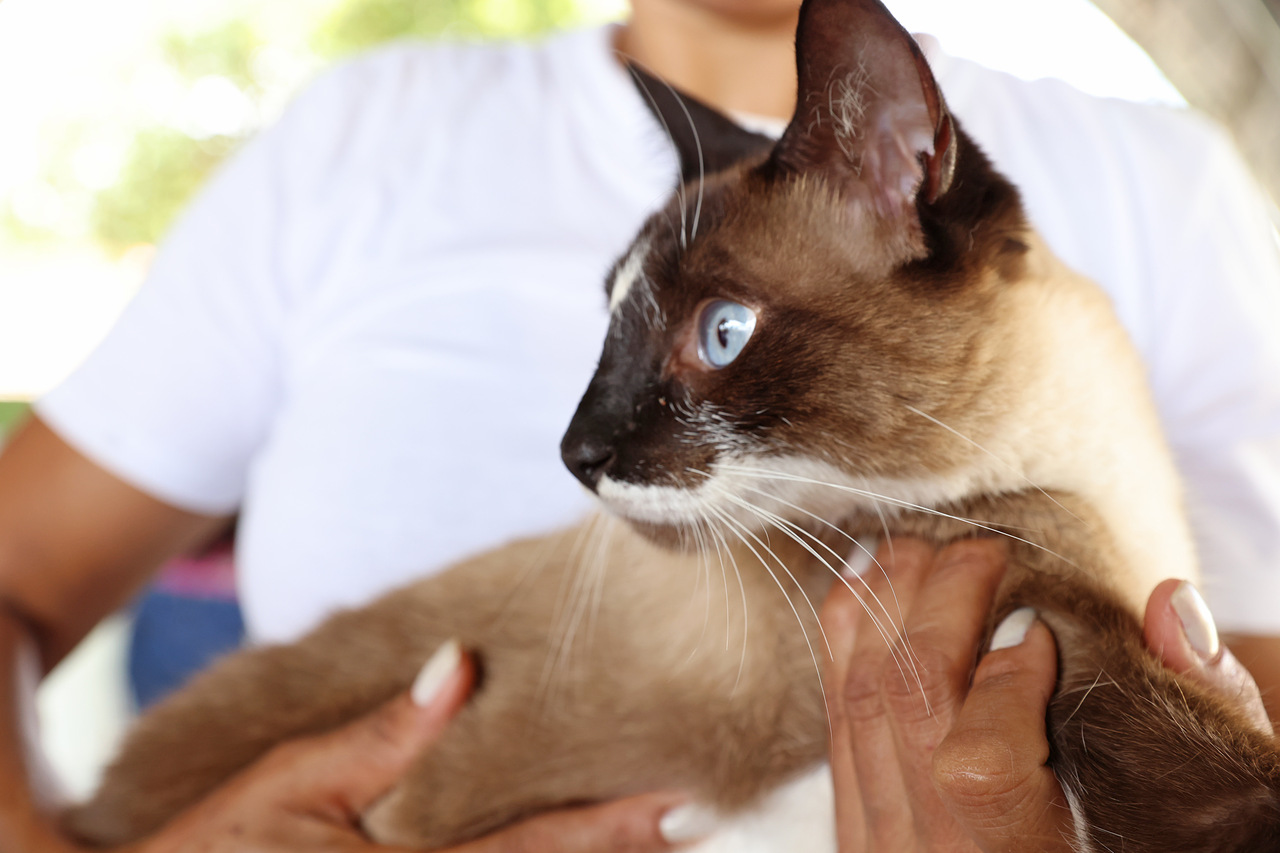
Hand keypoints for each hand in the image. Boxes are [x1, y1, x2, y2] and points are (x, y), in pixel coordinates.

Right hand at [16, 641, 694, 852]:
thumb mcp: (287, 785)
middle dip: (627, 849)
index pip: (535, 847)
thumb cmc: (217, 847)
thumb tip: (459, 667)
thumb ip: (384, 737)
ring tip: (664, 826)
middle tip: (695, 811)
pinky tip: (589, 841)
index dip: (615, 827)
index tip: (684, 801)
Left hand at [820, 539, 1273, 852]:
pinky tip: (870, 585)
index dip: (1007, 678)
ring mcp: (882, 843)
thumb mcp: (1190, 806)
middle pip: (908, 701)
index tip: (1043, 627)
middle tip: (983, 550)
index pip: (978, 765)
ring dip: (886, 603)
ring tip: (923, 548)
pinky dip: (846, 637)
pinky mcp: (854, 823)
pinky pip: (835, 716)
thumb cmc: (1140, 834)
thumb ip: (1194, 706)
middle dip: (941, 602)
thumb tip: (1167, 602)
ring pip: (859, 699)